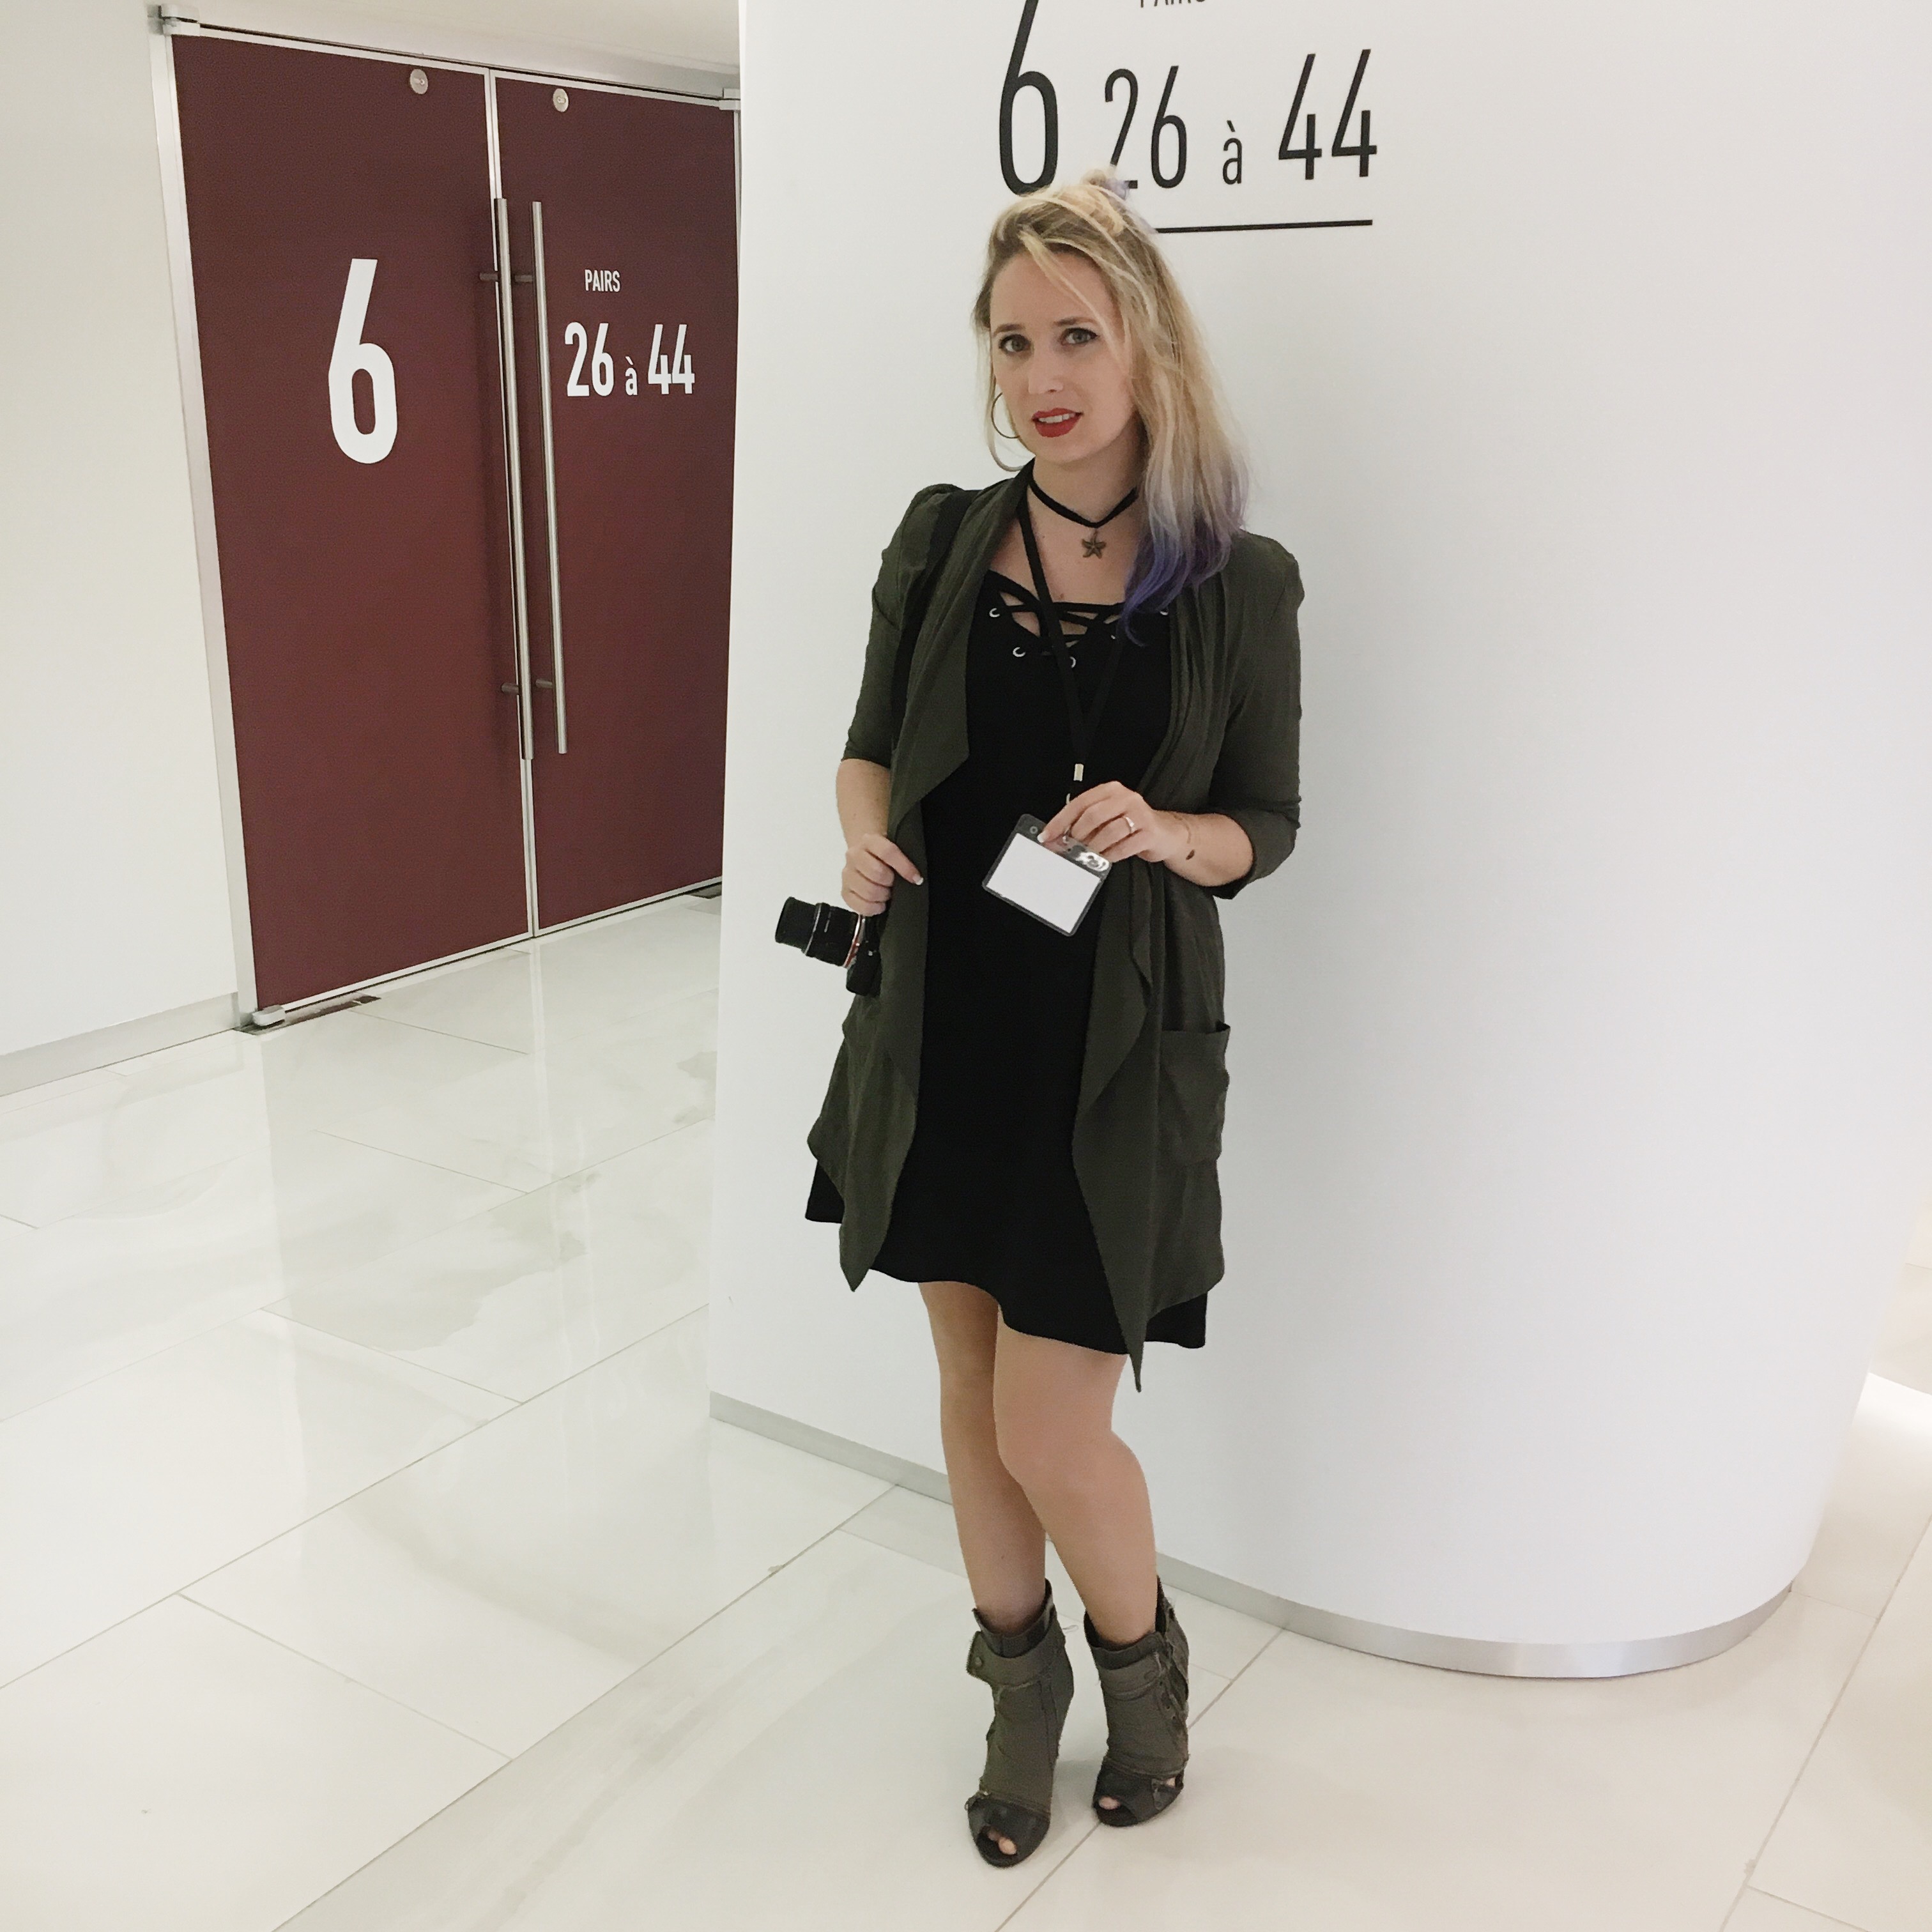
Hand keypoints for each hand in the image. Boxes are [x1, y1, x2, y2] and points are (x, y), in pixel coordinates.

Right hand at [842, 832, 921, 915]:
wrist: (866, 856)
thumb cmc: (885, 856)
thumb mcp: (896, 848)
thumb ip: (905, 856)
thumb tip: (916, 877)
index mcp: (869, 840)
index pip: (888, 852)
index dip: (905, 867)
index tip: (916, 878)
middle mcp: (854, 855)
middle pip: (877, 873)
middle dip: (891, 883)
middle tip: (895, 884)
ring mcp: (847, 874)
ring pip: (869, 891)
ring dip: (883, 896)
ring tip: (887, 893)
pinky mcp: (845, 892)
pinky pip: (861, 906)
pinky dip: (874, 908)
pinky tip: (880, 903)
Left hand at [1037, 782, 1189, 866]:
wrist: (1165, 833)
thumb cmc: (1131, 825)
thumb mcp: (1108, 817)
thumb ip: (1086, 823)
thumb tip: (1058, 837)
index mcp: (1111, 791)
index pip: (1080, 802)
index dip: (1061, 820)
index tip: (1049, 835)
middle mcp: (1126, 798)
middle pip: (1093, 815)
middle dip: (1077, 834)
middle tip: (1070, 847)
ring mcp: (1140, 814)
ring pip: (1109, 831)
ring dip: (1094, 847)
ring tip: (1087, 855)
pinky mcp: (1149, 833)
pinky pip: (1124, 846)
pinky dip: (1110, 855)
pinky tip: (1105, 859)